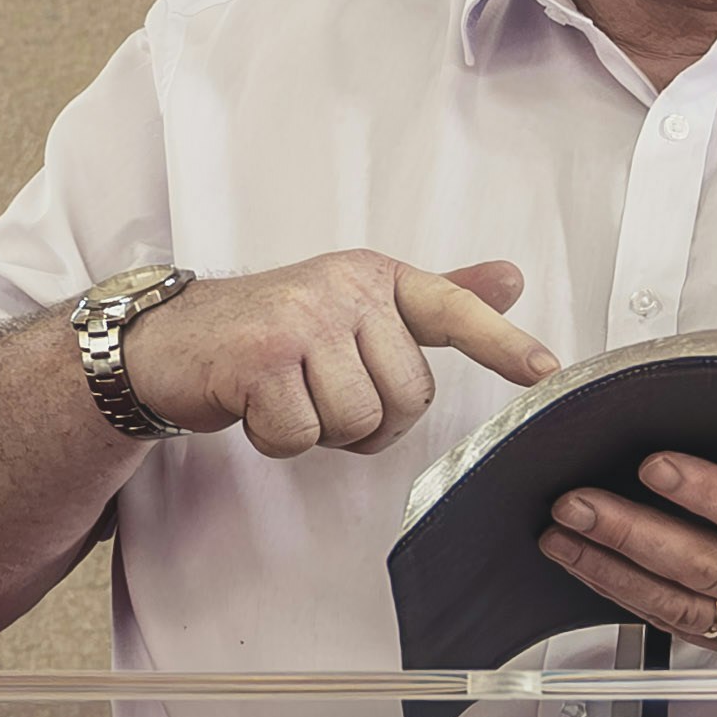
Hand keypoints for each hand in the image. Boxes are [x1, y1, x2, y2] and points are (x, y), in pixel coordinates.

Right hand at [129, 254, 557, 456]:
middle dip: (370, 419)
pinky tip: (256, 406)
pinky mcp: (259, 360)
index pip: (451, 308)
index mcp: (373, 277)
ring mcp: (300, 321)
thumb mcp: (354, 306)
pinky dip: (278, 440)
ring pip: (357, 420)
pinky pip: (303, 436)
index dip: (502, 343)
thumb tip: (511, 279)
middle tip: (323, 394)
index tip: (547, 371)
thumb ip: (433, 301)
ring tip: (289, 397)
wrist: (168, 341)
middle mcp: (342, 289)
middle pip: (406, 395)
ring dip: (322, 431)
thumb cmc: (270, 331)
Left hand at [535, 384, 716, 665]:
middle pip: (704, 568)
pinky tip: (593, 577)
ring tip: (560, 538)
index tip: (658, 466)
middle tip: (574, 503)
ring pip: (682, 606)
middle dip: (630, 534)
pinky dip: (635, 603)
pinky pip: (688, 629)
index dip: (709, 495)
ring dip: (614, 573)